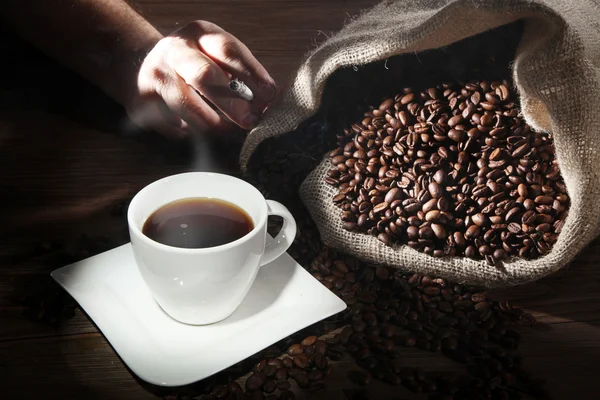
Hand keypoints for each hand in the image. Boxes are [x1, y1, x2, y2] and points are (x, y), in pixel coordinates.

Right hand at [125, 21, 276, 137]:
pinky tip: (196, 131)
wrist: (146, 68)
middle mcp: (175, 50)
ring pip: (184, 104)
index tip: (268, 94)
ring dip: (210, 123)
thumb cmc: (196, 65)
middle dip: (231, 102)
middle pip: (204, 75)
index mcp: (200, 34)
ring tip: (225, 130)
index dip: (251, 74)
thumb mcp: (218, 58)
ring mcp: (155, 74)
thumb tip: (269, 99)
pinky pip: (171, 123)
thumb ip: (243, 76)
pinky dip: (189, 132)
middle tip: (248, 121)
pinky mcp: (142, 101)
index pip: (228, 51)